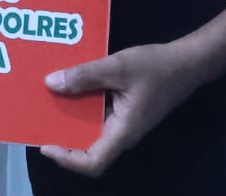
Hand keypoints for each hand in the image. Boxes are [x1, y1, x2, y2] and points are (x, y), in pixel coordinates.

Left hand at [38, 38, 216, 176]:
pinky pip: (97, 113)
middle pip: (88, 148)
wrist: (187, 62)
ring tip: (47, 100)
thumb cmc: (156, 67)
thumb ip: (85, 76)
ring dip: (70, 118)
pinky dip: (82, 103)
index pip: (93, 163)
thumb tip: (50, 84)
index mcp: (122, 132)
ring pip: (91, 129)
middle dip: (62, 137)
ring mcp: (123, 122)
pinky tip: (69, 84)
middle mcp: (121, 133)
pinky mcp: (124, 110)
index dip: (67, 160)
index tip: (45, 145)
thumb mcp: (117, 66)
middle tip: (38, 120)